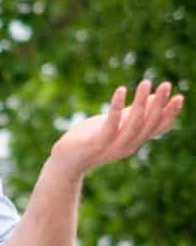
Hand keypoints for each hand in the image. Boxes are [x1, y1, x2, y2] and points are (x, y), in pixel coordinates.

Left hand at [50, 80, 182, 177]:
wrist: (65, 162)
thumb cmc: (90, 140)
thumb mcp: (115, 125)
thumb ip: (133, 113)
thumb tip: (154, 98)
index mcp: (134, 141)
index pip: (157, 128)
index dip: (169, 114)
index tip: (179, 97)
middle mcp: (127, 145)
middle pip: (148, 125)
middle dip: (159, 105)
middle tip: (166, 84)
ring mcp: (112, 146)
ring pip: (133, 124)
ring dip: (141, 103)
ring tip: (146, 83)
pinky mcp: (96, 143)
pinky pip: (110, 124)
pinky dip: (116, 107)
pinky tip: (120, 90)